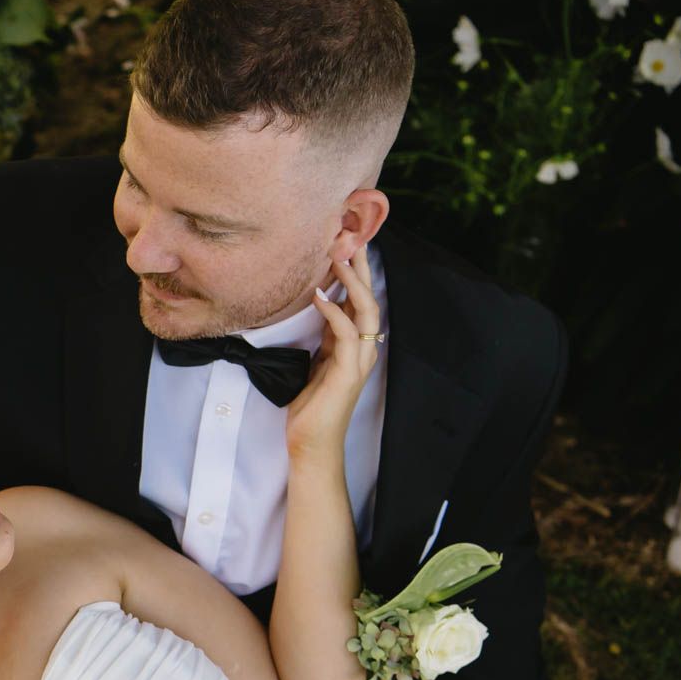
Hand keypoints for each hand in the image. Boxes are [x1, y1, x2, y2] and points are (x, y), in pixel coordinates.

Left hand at [286, 251, 381, 460]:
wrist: (312, 444)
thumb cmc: (311, 407)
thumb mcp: (316, 361)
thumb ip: (325, 336)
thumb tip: (321, 305)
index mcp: (356, 345)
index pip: (361, 300)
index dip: (356, 271)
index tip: (346, 243)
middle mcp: (364, 349)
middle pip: (369, 297)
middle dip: (361, 266)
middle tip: (350, 235)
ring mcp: (359, 361)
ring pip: (366, 310)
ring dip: (352, 282)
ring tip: (339, 257)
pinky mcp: (348, 373)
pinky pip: (346, 334)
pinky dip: (333, 312)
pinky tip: (319, 297)